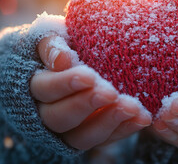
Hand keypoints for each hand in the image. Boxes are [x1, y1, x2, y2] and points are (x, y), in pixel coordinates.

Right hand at [30, 36, 151, 149]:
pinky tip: (143, 118)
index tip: (89, 76)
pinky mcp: (90, 136)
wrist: (71, 63)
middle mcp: (47, 113)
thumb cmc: (62, 46)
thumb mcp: (52, 37)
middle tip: (111, 93)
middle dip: (87, 105)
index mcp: (34, 86)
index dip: (65, 84)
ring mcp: (69, 129)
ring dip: (109, 122)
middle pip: (60, 117)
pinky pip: (106, 140)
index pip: (44, 88)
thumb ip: (52, 45)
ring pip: (82, 136)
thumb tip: (62, 60)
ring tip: (133, 108)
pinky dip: (125, 130)